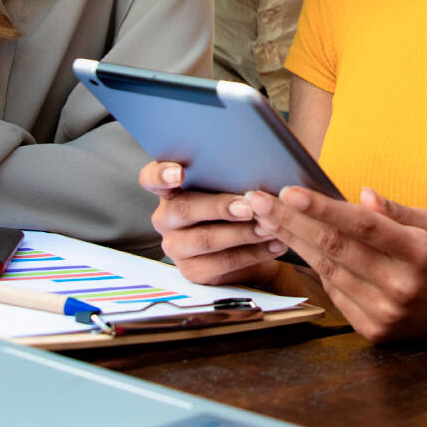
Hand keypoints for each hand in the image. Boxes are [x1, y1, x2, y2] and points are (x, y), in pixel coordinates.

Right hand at [138, 160, 283, 285]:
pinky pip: (223, 262)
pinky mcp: (193, 272)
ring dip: (242, 232)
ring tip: (269, 225)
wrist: (251, 246)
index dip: (162, 175)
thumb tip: (257, 155)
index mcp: (170, 190)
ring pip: (206, 239)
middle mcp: (167, 217)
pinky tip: (275, 243)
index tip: (180, 173)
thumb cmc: (239, 203)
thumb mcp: (234, 184)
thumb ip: (234, 171)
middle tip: (249, 206)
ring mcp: (176, 246)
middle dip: (220, 206)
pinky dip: (254, 252)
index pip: (151, 178)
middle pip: (184, 209)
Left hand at [247, 185, 426, 343]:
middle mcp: (401, 285)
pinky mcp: (371, 330)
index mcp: (420, 253)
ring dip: (292, 242)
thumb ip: (396, 211)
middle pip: (335, 248)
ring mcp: (385, 312)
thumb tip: (362, 195)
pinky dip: (311, 268)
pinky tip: (291, 245)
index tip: (290, 192)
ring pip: (327, 270)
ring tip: (265, 219)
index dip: (324, 208)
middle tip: (258, 201)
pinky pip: (333, 293)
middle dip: (291, 221)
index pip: (363, 226)